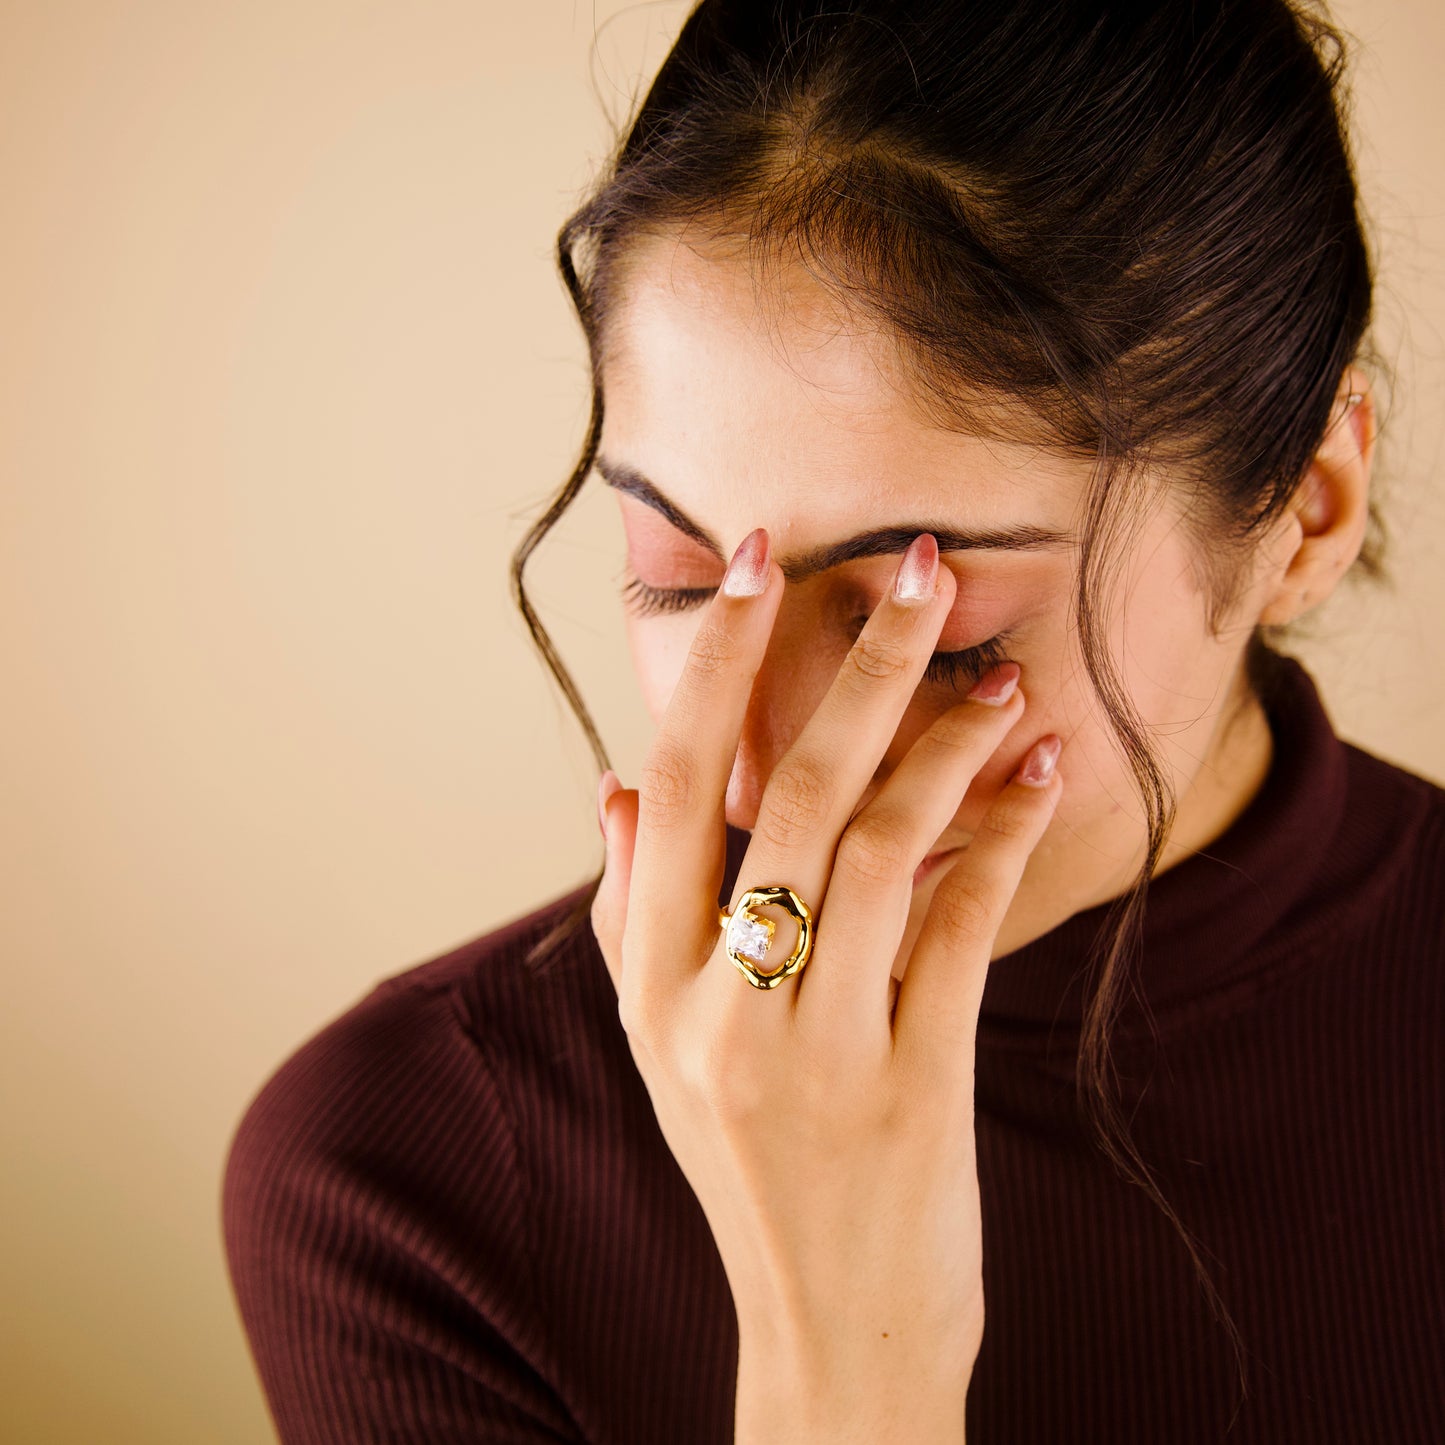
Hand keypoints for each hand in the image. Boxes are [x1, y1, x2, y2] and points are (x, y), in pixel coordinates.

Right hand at [591, 527, 1062, 1443]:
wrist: (830, 1333)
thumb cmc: (745, 1166)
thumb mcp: (660, 1050)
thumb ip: (630, 915)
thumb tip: (616, 787)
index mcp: (652, 983)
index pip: (672, 787)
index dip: (715, 665)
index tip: (758, 564)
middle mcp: (720, 1008)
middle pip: (787, 796)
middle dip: (860, 668)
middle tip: (922, 570)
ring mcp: (817, 1051)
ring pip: (880, 852)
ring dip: (946, 748)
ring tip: (997, 675)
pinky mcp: (914, 1086)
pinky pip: (960, 931)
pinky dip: (999, 838)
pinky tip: (1035, 772)